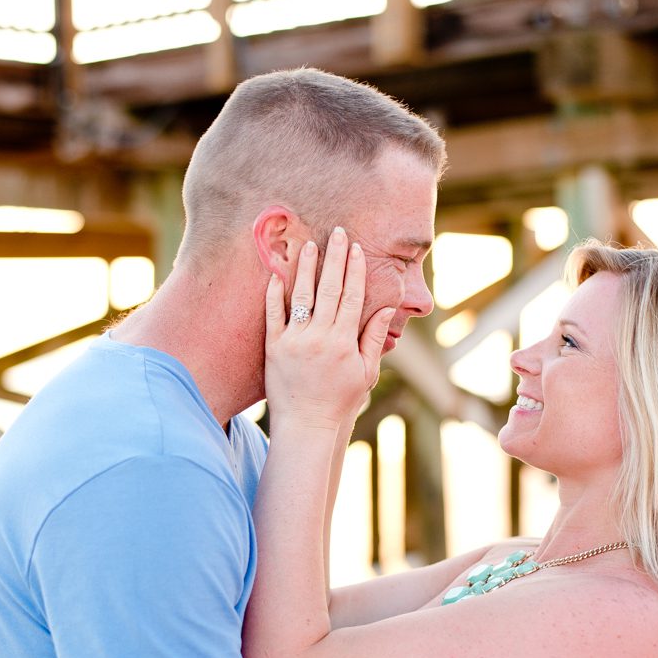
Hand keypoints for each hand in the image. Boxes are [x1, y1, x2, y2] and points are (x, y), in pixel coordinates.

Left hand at [264, 227, 395, 430]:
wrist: (306, 424)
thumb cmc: (340, 400)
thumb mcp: (365, 372)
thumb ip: (374, 339)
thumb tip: (385, 308)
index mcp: (344, 341)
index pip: (352, 296)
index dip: (355, 269)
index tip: (356, 247)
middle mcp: (319, 337)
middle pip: (329, 289)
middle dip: (334, 258)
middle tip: (336, 232)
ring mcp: (294, 341)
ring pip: (300, 296)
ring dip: (305, 267)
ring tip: (308, 244)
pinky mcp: (273, 347)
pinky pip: (273, 315)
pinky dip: (274, 294)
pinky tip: (277, 273)